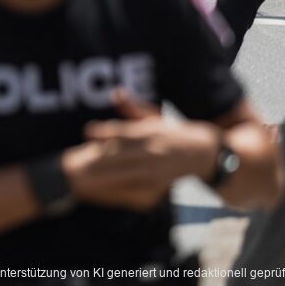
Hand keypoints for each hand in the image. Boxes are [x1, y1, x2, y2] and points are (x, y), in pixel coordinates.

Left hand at [64, 90, 219, 210]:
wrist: (207, 155)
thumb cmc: (174, 134)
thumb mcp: (155, 118)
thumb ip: (132, 108)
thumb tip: (116, 92)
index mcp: (150, 132)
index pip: (125, 131)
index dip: (106, 131)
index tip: (88, 131)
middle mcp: (153, 150)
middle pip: (122, 154)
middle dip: (99, 158)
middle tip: (77, 161)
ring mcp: (158, 168)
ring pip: (128, 173)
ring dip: (107, 177)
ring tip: (86, 178)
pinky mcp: (162, 184)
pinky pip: (140, 189)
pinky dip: (124, 191)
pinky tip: (108, 193)